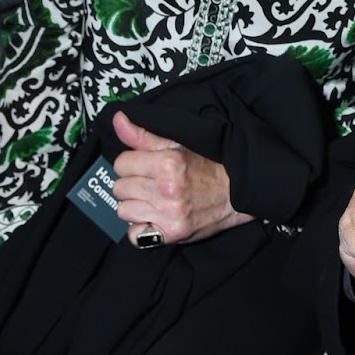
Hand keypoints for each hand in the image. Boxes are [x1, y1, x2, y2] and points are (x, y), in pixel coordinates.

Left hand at [112, 109, 252, 244]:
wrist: (236, 193)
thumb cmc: (207, 166)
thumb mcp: (178, 145)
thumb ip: (143, 136)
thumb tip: (118, 119)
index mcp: (167, 163)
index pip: (121, 164)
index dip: (131, 164)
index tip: (144, 168)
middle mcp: (167, 189)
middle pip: (120, 188)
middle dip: (133, 185)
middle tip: (152, 185)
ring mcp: (169, 214)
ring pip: (124, 211)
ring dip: (136, 206)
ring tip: (154, 201)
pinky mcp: (172, 234)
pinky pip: (134, 235)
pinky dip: (141, 229)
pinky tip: (154, 219)